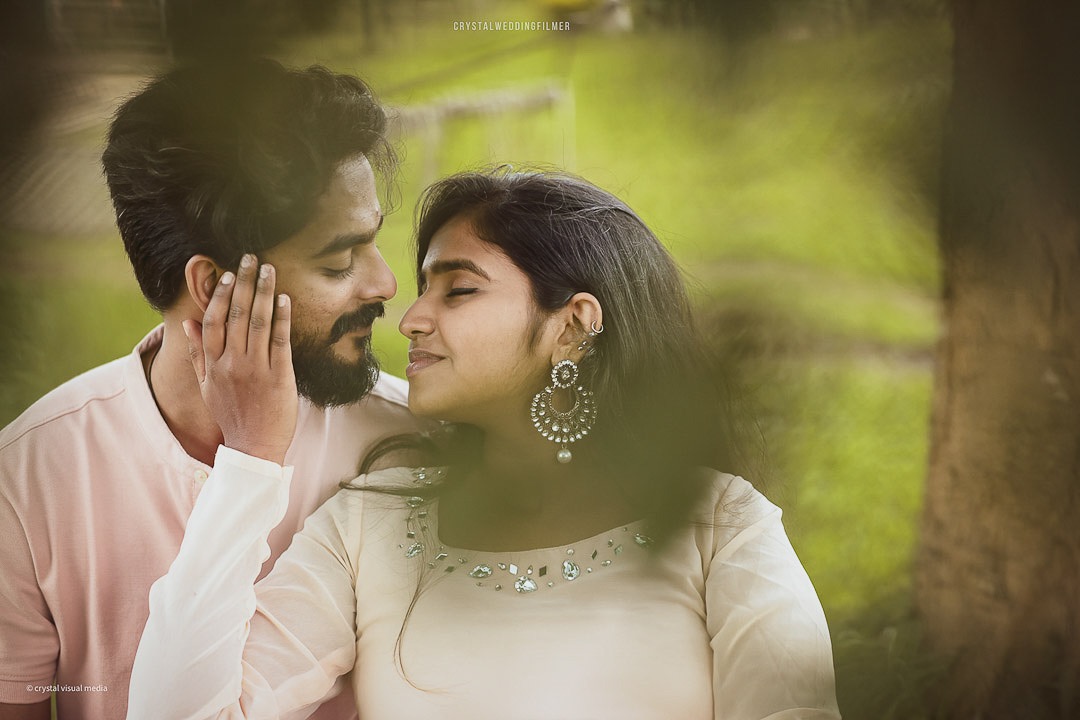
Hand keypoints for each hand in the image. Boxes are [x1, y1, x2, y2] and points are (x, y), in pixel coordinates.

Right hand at [183, 254, 297, 463]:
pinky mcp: (279, 376)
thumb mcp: (206, 387)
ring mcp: (256, 369)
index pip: (213, 321)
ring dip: (264, 292)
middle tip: (250, 258)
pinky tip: (285, 299)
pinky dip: (282, 317)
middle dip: (243, 283)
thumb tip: (188, 323)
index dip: (220, 295)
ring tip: (269, 269)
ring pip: (258, 322)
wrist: (254, 448)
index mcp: (213, 365)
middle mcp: (232, 363)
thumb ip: (197, 354)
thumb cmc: (232, 416)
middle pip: (236, 315)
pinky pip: (280, 341)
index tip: (227, 274)